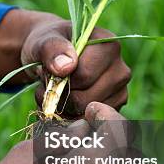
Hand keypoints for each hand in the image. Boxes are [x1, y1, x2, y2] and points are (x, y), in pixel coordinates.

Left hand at [0, 9, 131, 114]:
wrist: (52, 58)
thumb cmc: (48, 47)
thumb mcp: (42, 41)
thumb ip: (51, 49)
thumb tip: (66, 67)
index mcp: (109, 46)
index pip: (84, 75)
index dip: (61, 80)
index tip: (48, 72)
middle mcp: (120, 70)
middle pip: (87, 98)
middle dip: (61, 97)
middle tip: (46, 87)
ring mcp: (120, 91)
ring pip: (87, 114)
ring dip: (63, 109)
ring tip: (53, 93)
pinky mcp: (113, 109)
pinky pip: (89, 122)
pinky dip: (71, 118)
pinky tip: (64, 104)